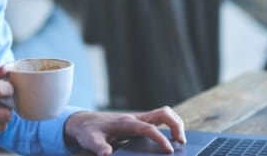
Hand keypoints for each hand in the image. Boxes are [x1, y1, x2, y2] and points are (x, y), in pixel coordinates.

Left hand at [64, 106, 186, 155]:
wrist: (84, 122)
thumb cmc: (88, 131)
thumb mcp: (90, 140)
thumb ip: (99, 147)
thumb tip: (106, 155)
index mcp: (126, 123)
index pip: (149, 128)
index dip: (161, 138)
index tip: (169, 150)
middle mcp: (135, 118)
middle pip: (163, 113)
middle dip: (176, 125)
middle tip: (182, 142)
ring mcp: (139, 118)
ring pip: (164, 114)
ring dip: (176, 123)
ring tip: (180, 140)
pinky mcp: (139, 122)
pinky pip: (160, 119)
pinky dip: (170, 125)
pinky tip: (171, 139)